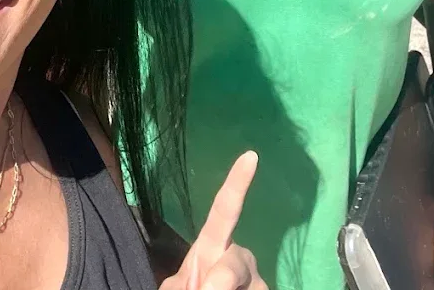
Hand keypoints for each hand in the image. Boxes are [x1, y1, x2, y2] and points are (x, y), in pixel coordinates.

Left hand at [160, 151, 265, 289]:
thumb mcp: (176, 287)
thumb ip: (180, 285)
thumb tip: (208, 285)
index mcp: (213, 245)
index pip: (224, 210)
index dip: (236, 184)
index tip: (250, 155)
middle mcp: (240, 258)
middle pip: (238, 260)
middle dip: (225, 277)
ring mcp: (256, 280)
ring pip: (251, 286)